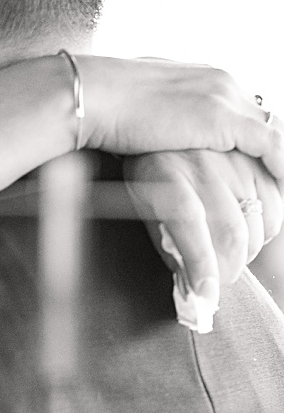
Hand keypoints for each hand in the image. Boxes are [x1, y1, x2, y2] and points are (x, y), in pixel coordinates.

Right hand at [80, 57, 283, 182]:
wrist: (90, 96)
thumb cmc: (103, 105)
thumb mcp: (146, 108)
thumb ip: (168, 120)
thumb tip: (164, 140)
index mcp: (206, 78)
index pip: (248, 112)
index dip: (257, 144)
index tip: (260, 170)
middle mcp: (223, 82)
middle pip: (267, 120)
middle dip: (276, 155)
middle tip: (276, 186)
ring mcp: (224, 97)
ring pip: (274, 133)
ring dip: (279, 166)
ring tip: (281, 199)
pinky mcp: (220, 118)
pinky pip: (271, 145)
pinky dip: (282, 167)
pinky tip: (282, 191)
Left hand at [124, 148, 283, 298]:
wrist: (156, 118)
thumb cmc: (150, 169)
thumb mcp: (143, 202)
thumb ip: (166, 241)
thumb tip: (191, 284)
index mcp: (165, 177)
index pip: (186, 222)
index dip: (200, 264)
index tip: (206, 293)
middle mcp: (201, 165)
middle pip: (230, 231)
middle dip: (230, 268)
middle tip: (220, 278)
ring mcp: (232, 159)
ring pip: (258, 220)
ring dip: (250, 250)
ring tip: (233, 254)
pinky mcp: (255, 155)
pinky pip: (276, 200)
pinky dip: (267, 227)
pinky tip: (252, 231)